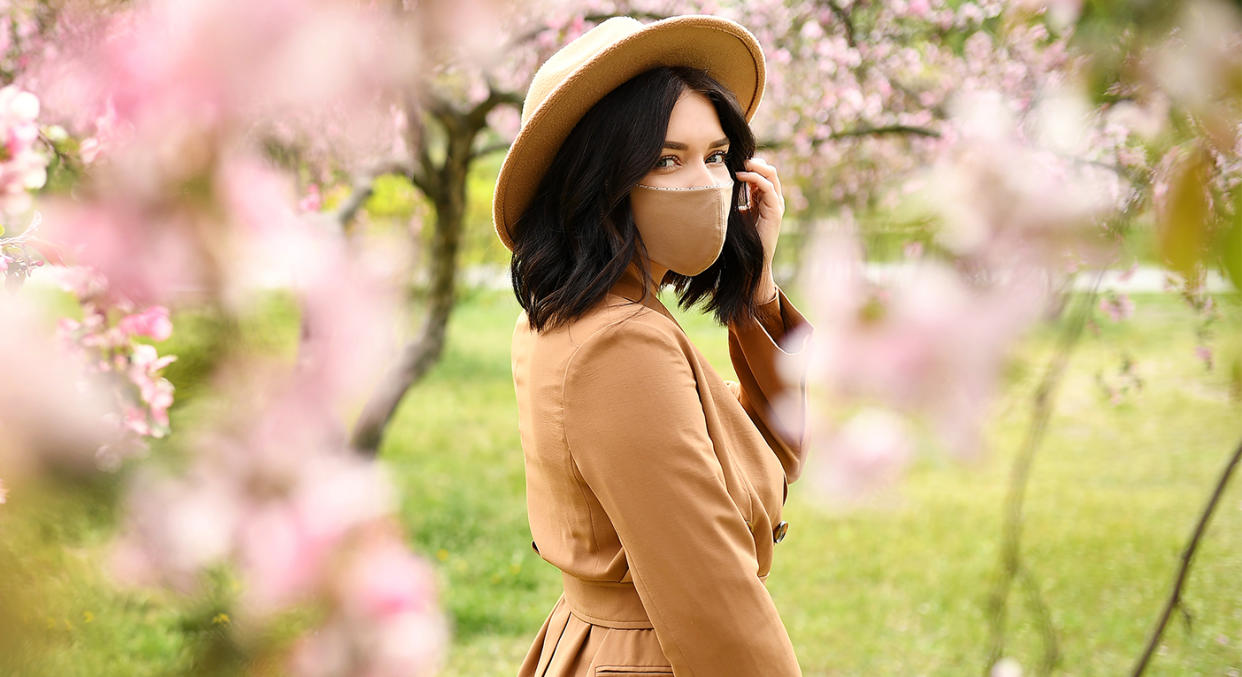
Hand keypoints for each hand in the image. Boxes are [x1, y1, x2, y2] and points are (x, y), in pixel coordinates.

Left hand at [736, 157, 783, 301]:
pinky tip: (740, 176)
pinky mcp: (775, 212)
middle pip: (768, 170)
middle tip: (737, 157)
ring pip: (771, 174)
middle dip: (754, 161)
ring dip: (755, 166)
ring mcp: (776, 205)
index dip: (750, 164)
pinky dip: (754, 178)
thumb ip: (730, 200)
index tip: (732, 160)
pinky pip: (767, 187)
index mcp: (764, 199)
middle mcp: (773, 200)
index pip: (761, 173)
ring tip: (739, 163)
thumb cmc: (738, 241)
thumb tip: (712, 186)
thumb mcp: (732, 214)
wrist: (749, 263)